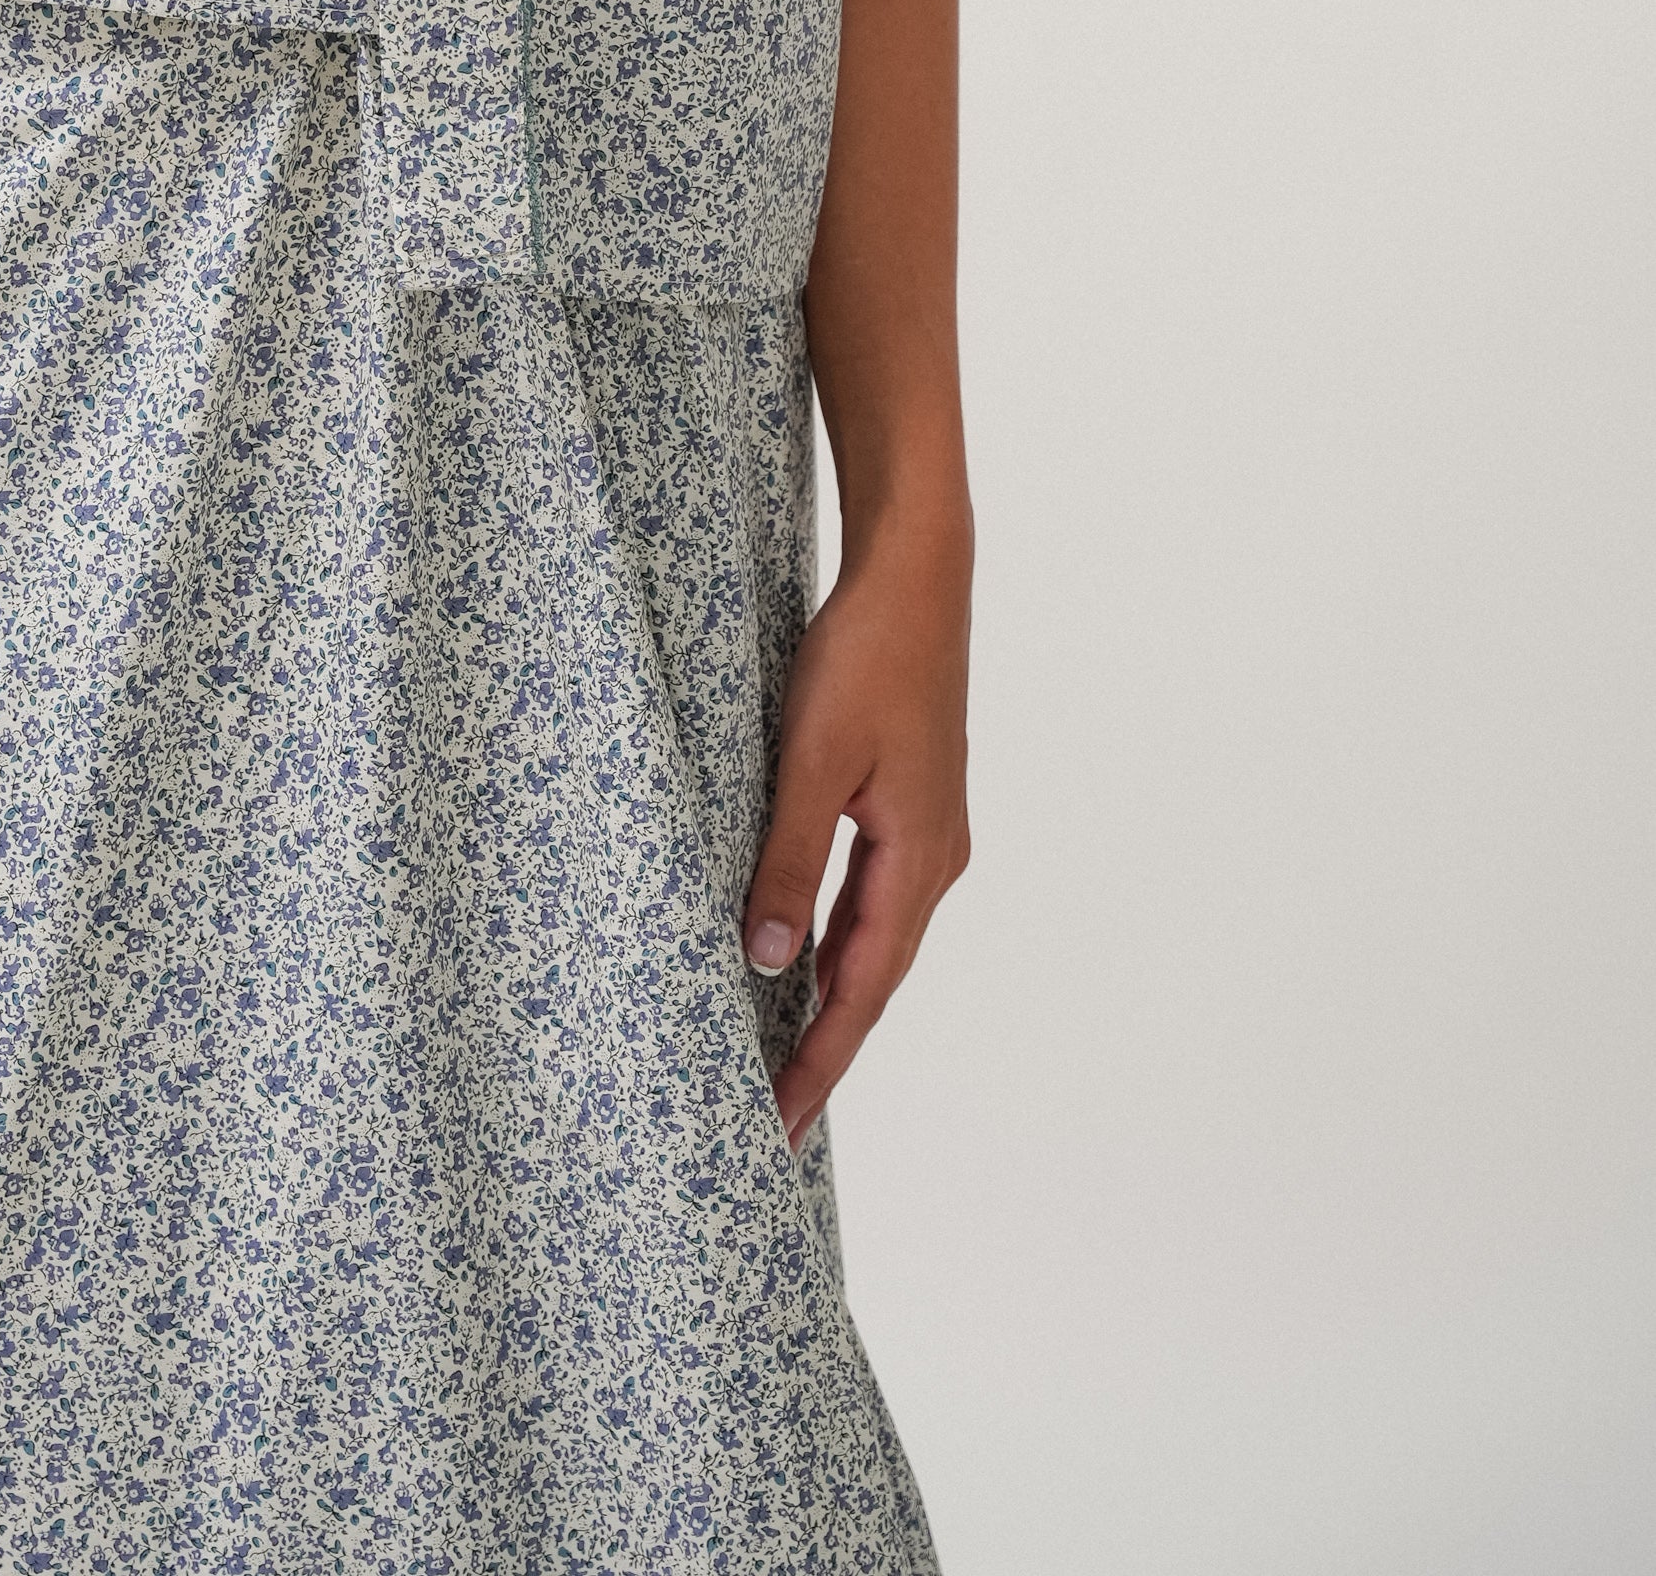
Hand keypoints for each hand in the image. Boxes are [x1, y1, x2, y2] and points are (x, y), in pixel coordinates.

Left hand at [741, 525, 971, 1150]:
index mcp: (919, 860)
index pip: (860, 992)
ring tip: (783, 1054)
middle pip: (874, 979)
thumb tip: (767, 962)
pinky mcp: (911, 802)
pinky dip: (838, 940)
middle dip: (824, 1048)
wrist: (916, 575)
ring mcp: (928, 832)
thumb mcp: (813, 763)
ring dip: (832, 998)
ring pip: (874, 939)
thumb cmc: (866, 658)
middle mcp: (935, 859)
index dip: (820, 1062)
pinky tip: (804, 953)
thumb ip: (789, 862)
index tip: (782, 1125)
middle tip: (774, 1115)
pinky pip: (873, 897)